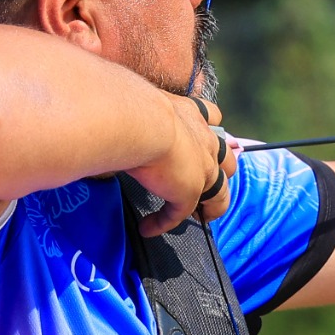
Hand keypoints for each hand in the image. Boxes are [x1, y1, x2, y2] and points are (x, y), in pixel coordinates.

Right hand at [130, 93, 235, 235]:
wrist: (139, 122)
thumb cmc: (129, 107)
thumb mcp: (136, 106)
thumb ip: (130, 117)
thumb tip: (108, 127)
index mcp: (190, 113)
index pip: (213, 117)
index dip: (211, 130)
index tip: (204, 138)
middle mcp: (203, 140)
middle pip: (227, 159)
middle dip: (221, 171)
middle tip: (206, 182)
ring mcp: (201, 168)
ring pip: (218, 192)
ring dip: (209, 205)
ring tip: (197, 215)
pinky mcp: (189, 192)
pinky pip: (179, 214)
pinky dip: (164, 223)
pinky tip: (148, 227)